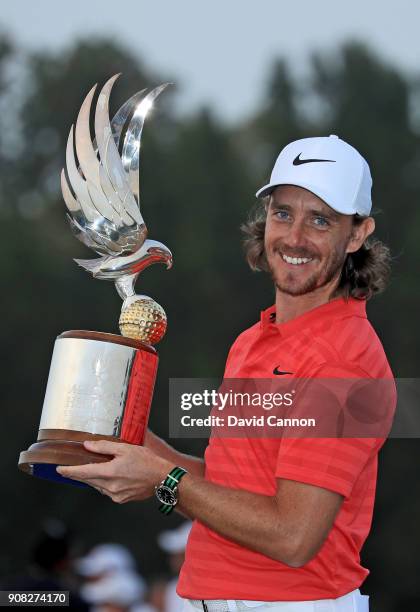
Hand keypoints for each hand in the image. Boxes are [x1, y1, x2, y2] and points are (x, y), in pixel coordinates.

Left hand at [56, 440, 173, 503]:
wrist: (162, 478)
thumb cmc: (146, 461)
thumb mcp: (125, 448)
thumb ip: (104, 447)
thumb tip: (88, 446)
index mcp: (109, 472)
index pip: (83, 472)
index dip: (69, 471)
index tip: (59, 470)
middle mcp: (110, 486)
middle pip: (88, 480)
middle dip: (79, 474)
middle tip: (70, 469)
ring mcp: (115, 495)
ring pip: (97, 486)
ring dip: (93, 478)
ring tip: (93, 469)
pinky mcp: (121, 499)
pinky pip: (107, 491)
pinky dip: (104, 484)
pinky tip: (110, 476)